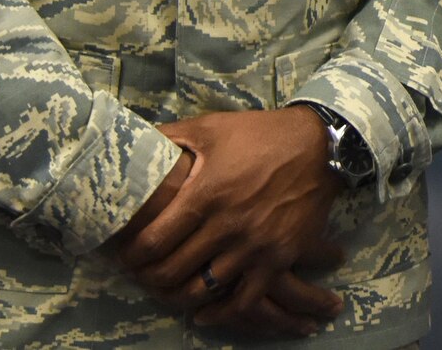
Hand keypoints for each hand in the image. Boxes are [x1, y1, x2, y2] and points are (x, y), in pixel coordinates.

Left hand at [111, 109, 344, 335]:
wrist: (318, 146)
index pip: (155, 239)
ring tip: (164, 292)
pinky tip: (203, 316)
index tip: (123, 255)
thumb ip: (171, 136)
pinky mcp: (278, 258)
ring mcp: (254, 246)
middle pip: (173, 269)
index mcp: (206, 193)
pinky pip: (245, 301)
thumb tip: (134, 140)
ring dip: (177, 296)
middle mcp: (227, 225)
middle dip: (148, 277)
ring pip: (203, 289)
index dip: (132, 254)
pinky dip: (220, 314)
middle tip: (138, 275)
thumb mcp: (211, 127)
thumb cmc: (259, 135)